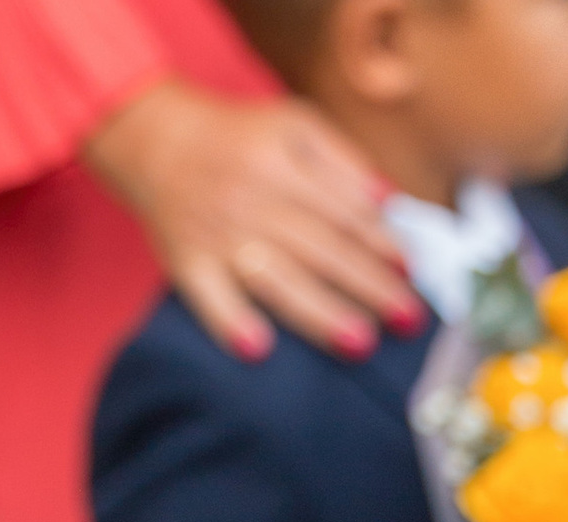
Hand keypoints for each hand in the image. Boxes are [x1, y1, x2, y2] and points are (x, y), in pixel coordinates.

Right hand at [83, 81, 423, 361]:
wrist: (157, 141)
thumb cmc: (239, 140)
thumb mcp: (294, 125)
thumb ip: (342, 160)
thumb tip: (385, 203)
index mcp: (283, 162)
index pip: (342, 209)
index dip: (381, 241)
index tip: (411, 271)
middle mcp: (253, 198)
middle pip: (321, 248)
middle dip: (368, 285)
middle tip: (408, 319)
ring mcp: (219, 236)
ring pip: (277, 278)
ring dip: (319, 312)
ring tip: (359, 343)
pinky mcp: (188, 266)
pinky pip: (209, 299)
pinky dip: (231, 323)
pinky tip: (258, 350)